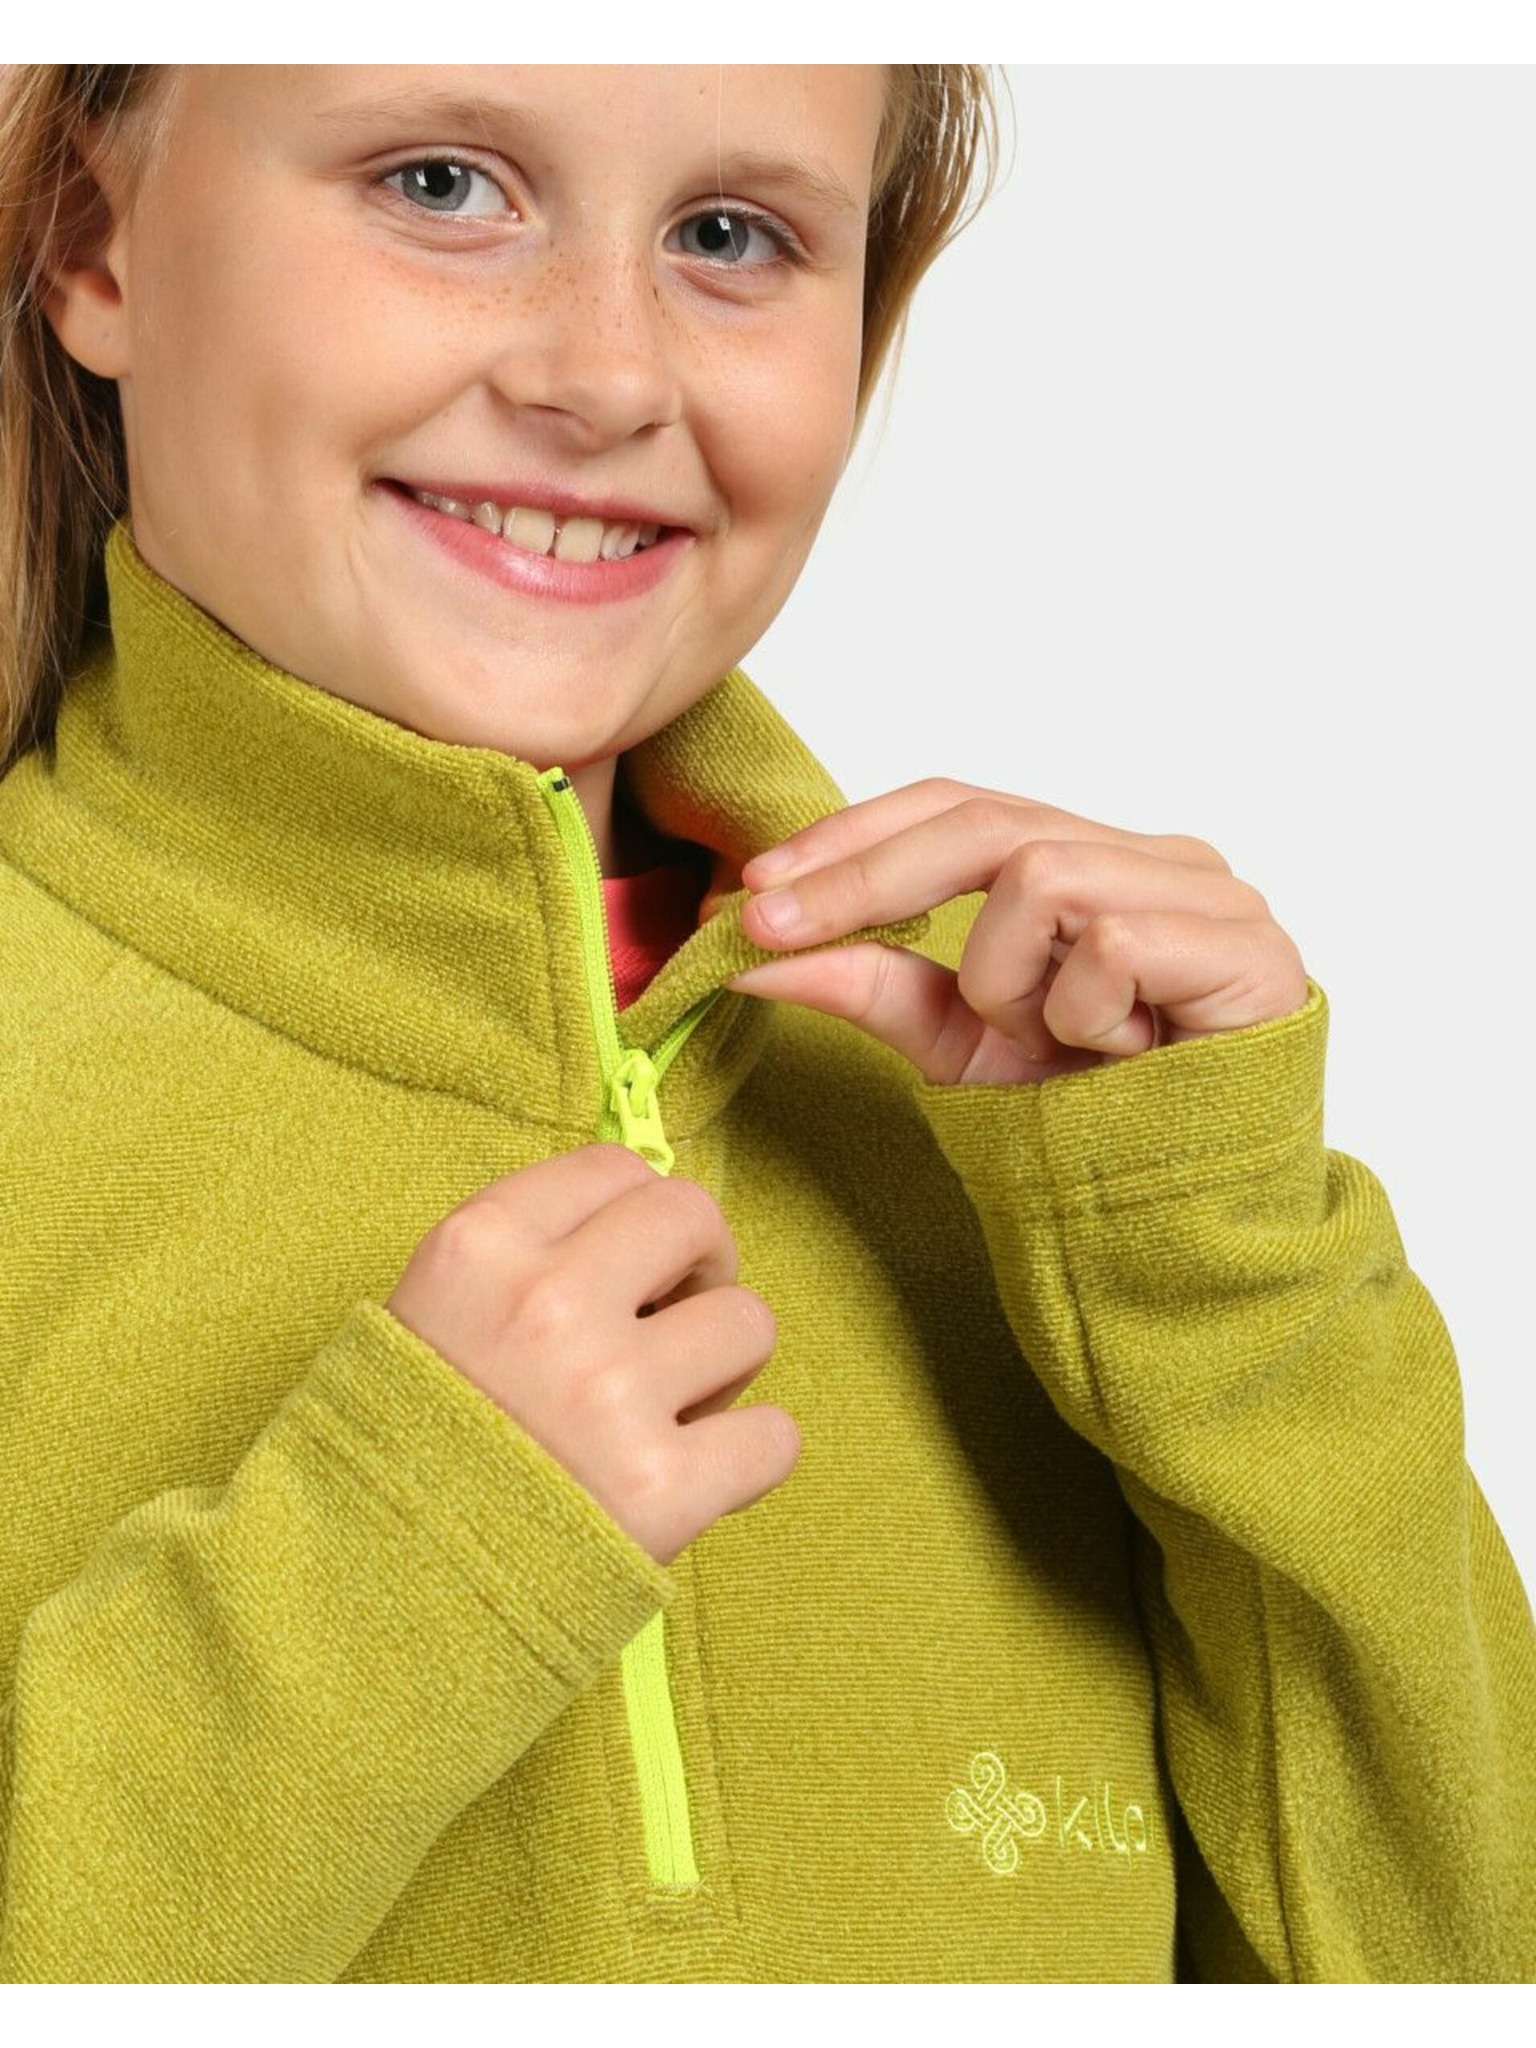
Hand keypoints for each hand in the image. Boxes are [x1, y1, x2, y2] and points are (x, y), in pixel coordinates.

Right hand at [386, 1144, 796, 1565]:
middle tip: (670, 1326)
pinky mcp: (659, 1490)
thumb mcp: (428, 1313)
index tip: (632, 1268)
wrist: (367, 1602)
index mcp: (479, 1247)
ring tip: (668, 1414)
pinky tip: (695, 1477)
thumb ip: (526, 1258)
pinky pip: (775, 1437)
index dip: (638, 1219)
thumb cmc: (406, 1453)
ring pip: (749, 1323)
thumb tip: (647, 1227)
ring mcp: (608, 1395)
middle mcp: (547, 1303)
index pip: (616, 1169)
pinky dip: (749, 1458)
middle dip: (700, 1268)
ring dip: (724, 1368)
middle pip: (695, 1217)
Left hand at [728, 779, 1308, 1085]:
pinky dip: (1082, 1013)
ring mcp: (1213, 894)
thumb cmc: (1094, 1124)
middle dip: (865, 875)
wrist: (1195, 1221)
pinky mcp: (1249, 946)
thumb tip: (753, 947)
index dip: (855, 834)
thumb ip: (872, 984)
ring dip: (1006, 979)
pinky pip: (1113, 942)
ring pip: (1043, 876)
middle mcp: (1159, 857)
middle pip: (987, 820)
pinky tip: (1119, 1057)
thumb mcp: (960, 1044)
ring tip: (1048, 1044)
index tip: (756, 887)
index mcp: (1096, 859)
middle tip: (770, 925)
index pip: (961, 804)